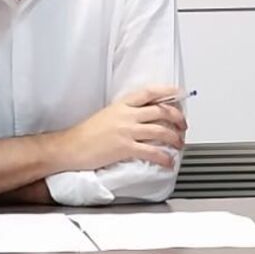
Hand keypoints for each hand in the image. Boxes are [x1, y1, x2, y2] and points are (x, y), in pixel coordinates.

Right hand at [57, 85, 187, 171]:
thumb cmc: (86, 134)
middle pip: (160, 112)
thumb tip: (141, 118)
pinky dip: (164, 158)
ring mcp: (127, 131)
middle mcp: (126, 116)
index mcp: (121, 105)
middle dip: (177, 118)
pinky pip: (152, 152)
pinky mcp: (125, 148)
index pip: (149, 93)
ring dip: (174, 138)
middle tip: (183, 125)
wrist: (71, 147)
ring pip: (160, 131)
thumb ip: (125, 114)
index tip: (179, 93)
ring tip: (179, 144)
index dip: (167, 92)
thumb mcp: (107, 115)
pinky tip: (168, 162)